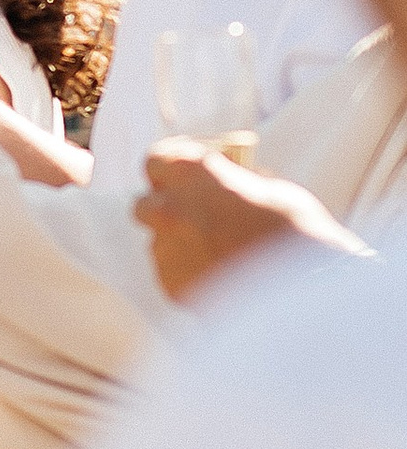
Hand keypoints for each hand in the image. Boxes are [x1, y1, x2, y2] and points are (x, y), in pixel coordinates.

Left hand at [135, 140, 357, 301]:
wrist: (304, 288)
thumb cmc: (296, 231)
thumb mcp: (270, 190)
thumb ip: (236, 184)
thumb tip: (231, 186)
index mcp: (192, 173)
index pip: (155, 160)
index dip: (167, 171)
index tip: (179, 178)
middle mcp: (170, 207)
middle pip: (145, 205)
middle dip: (164, 210)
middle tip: (192, 218)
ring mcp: (167, 249)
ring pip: (160, 244)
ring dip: (180, 247)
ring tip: (220, 259)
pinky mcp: (171, 286)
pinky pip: (172, 276)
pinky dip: (190, 277)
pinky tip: (222, 282)